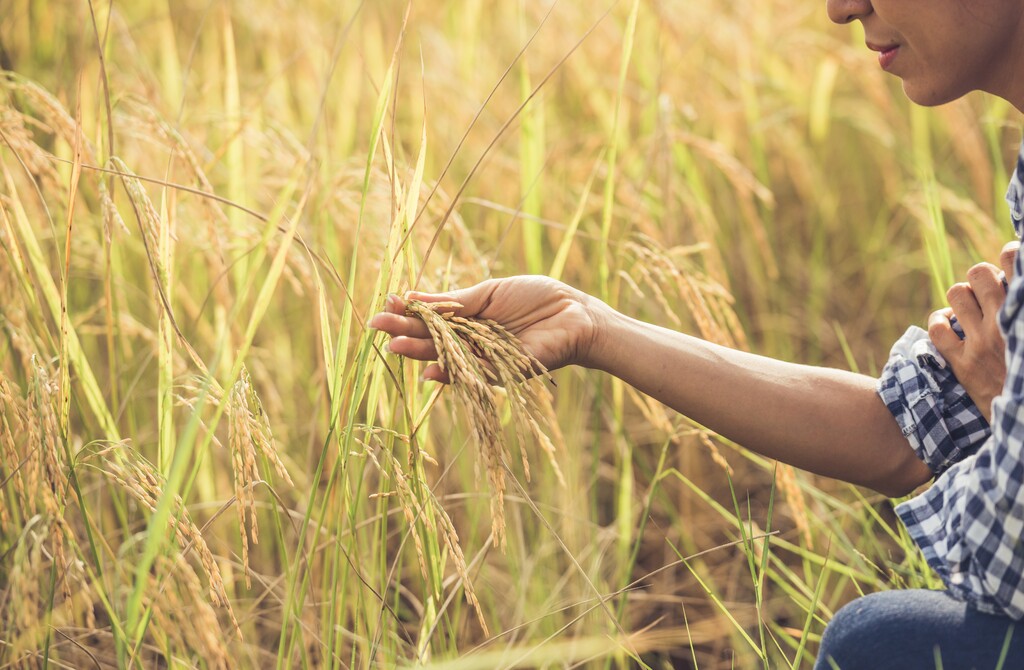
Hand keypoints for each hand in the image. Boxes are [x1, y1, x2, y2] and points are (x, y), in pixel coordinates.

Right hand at [368, 276, 606, 382]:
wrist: (575, 313)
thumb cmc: (536, 298)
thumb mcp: (488, 293)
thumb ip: (454, 301)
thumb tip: (414, 298)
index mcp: (467, 320)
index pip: (430, 319)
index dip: (408, 313)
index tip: (386, 304)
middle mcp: (471, 342)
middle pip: (432, 339)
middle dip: (404, 332)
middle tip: (376, 326)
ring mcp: (484, 359)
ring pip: (447, 358)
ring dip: (420, 352)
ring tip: (395, 345)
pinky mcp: (501, 372)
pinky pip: (473, 374)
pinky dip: (452, 372)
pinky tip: (430, 368)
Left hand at [928, 241, 1019, 421]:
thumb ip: (1022, 310)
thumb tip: (1014, 286)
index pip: (1015, 265)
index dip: (1011, 255)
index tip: (1011, 258)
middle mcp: (1004, 323)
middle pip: (979, 274)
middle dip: (982, 275)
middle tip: (989, 289)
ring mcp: (980, 342)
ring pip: (956, 294)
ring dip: (962, 295)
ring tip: (971, 307)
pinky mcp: (962, 363)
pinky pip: (937, 329)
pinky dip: (939, 320)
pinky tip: (949, 323)